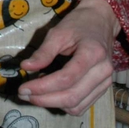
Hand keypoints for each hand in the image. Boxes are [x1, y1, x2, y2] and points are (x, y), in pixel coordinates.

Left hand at [17, 0, 119, 115]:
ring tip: (36, 92)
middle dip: (44, 100)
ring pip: (76, 106)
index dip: (42, 87)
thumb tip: (25, 67)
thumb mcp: (58, 32)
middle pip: (71, 97)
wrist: (101, 21)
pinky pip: (82, 106)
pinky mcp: (103, 89)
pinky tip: (51, 93)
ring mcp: (105, 82)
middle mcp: (102, 72)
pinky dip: (64, 104)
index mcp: (92, 54)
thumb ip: (43, 52)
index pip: (65, 79)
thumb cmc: (79, 24)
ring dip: (53, 104)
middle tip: (24, 95)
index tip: (23, 88)